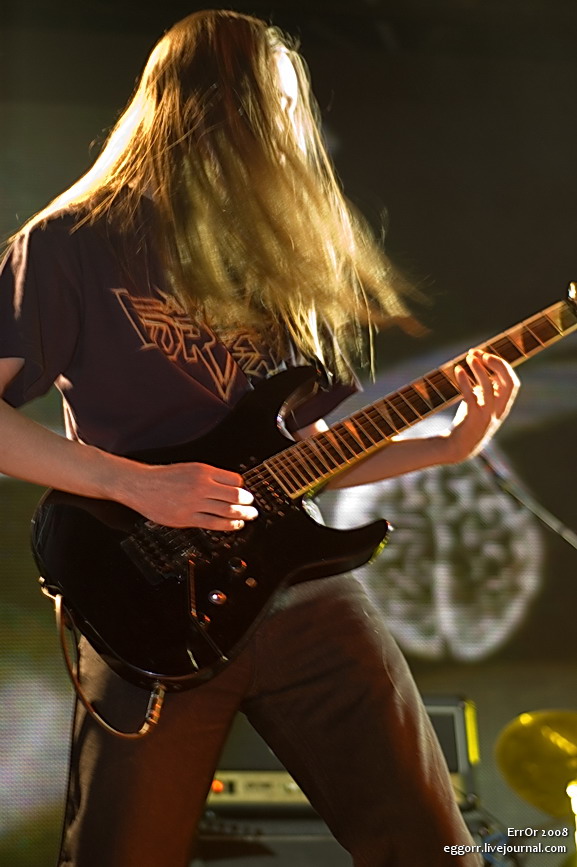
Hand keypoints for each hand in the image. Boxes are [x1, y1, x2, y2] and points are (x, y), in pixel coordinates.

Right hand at [122, 462, 257, 529]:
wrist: (141, 485)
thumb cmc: (164, 477)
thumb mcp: (189, 468)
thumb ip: (209, 476)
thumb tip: (230, 486)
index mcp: (203, 471)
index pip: (234, 480)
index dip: (243, 487)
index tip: (245, 492)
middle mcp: (201, 486)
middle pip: (234, 496)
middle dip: (247, 502)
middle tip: (252, 506)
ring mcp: (195, 503)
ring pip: (227, 511)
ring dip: (242, 515)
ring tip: (248, 516)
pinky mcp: (187, 518)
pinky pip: (214, 524)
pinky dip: (228, 525)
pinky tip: (235, 525)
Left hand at [444, 349, 519, 462]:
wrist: (456, 448)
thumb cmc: (467, 422)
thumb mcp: (480, 404)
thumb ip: (485, 389)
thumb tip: (479, 363)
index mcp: (502, 406)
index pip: (513, 383)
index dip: (503, 366)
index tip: (486, 354)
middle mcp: (498, 411)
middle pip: (509, 383)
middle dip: (497, 364)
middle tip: (480, 353)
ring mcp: (487, 415)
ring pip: (490, 388)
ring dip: (480, 369)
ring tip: (469, 357)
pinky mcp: (472, 419)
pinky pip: (471, 396)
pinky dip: (465, 381)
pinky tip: (458, 370)